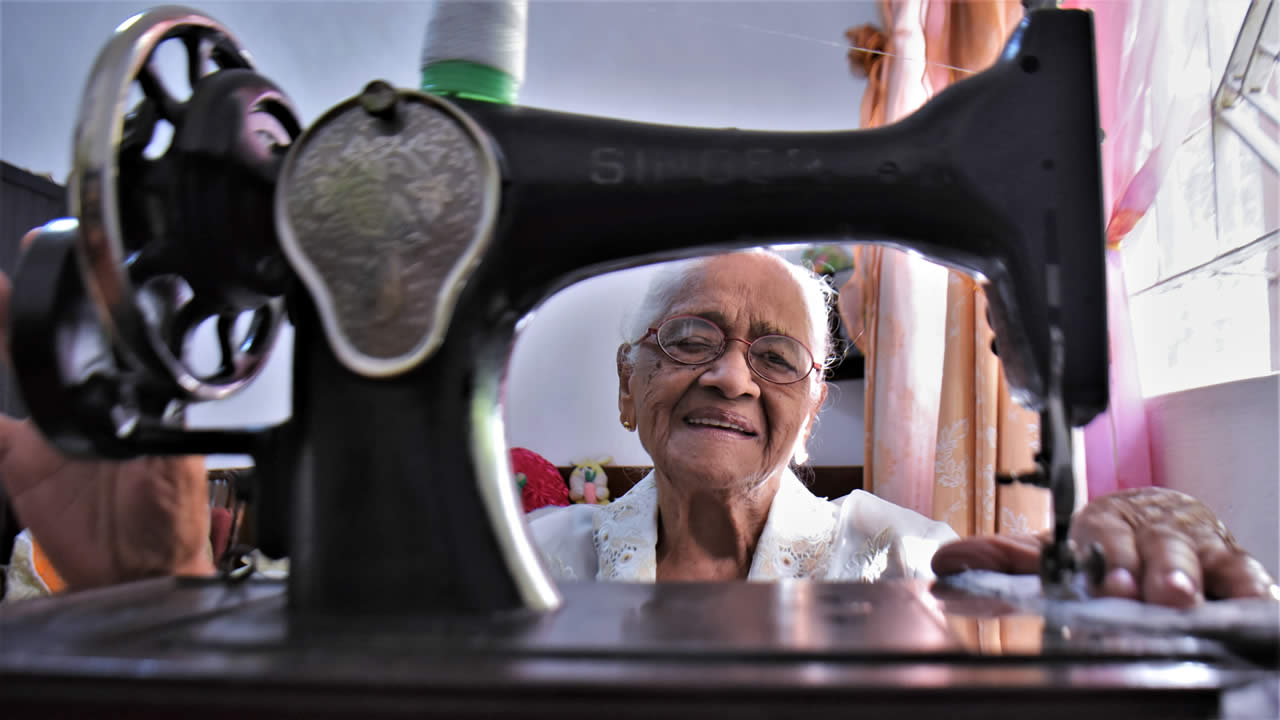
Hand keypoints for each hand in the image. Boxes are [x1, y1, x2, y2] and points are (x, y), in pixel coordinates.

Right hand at [0, 230, 213, 588]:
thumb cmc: (168, 521)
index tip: (49, 265)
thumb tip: (154, 390)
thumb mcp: (172, 467)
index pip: (98, 339)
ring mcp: (48, 430)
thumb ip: (157, 427)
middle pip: (44, 346)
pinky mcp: (18, 460)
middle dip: (21, 310)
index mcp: (128, 398)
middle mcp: (88, 404)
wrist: (136, 573)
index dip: (73, 305)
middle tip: (3, 282)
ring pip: (11, 370)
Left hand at [931, 487, 1277, 607]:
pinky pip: (1246, 573)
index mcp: (1104, 525)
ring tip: (1182, 598)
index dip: (1103, 558)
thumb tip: (947, 561)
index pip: (1102, 537)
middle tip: (1143, 592)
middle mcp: (1151, 532)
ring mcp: (1195, 547)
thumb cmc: (1104, 542)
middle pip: (1153, 547)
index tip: (1102, 581)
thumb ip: (1003, 558)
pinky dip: (1248, 586)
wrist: (1161, 518)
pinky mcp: (1233, 564)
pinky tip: (1248, 600)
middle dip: (1147, 568)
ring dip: (1189, 577)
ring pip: (1199, 558)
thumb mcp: (1056, 550)